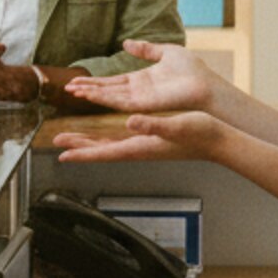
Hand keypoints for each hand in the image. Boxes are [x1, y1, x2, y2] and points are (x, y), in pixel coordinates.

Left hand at [55, 111, 226, 163]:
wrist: (220, 141)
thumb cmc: (202, 134)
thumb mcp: (177, 125)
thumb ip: (154, 125)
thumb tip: (131, 122)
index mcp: (141, 146)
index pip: (105, 152)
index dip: (82, 154)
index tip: (62, 155)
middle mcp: (140, 148)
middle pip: (102, 150)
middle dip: (79, 147)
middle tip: (57, 143)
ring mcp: (146, 145)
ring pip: (110, 145)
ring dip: (90, 142)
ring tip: (73, 138)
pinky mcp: (152, 139)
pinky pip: (122, 139)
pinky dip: (107, 136)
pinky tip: (105, 130)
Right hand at [63, 40, 213, 114]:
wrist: (205, 85)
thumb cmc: (192, 71)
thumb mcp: (166, 52)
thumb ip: (146, 49)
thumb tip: (126, 43)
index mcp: (141, 81)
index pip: (112, 81)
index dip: (94, 81)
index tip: (77, 79)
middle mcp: (137, 92)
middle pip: (106, 90)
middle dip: (87, 89)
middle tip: (67, 88)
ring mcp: (139, 99)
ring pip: (108, 96)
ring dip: (90, 93)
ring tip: (72, 91)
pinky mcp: (143, 104)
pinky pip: (118, 101)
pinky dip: (102, 97)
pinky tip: (89, 94)